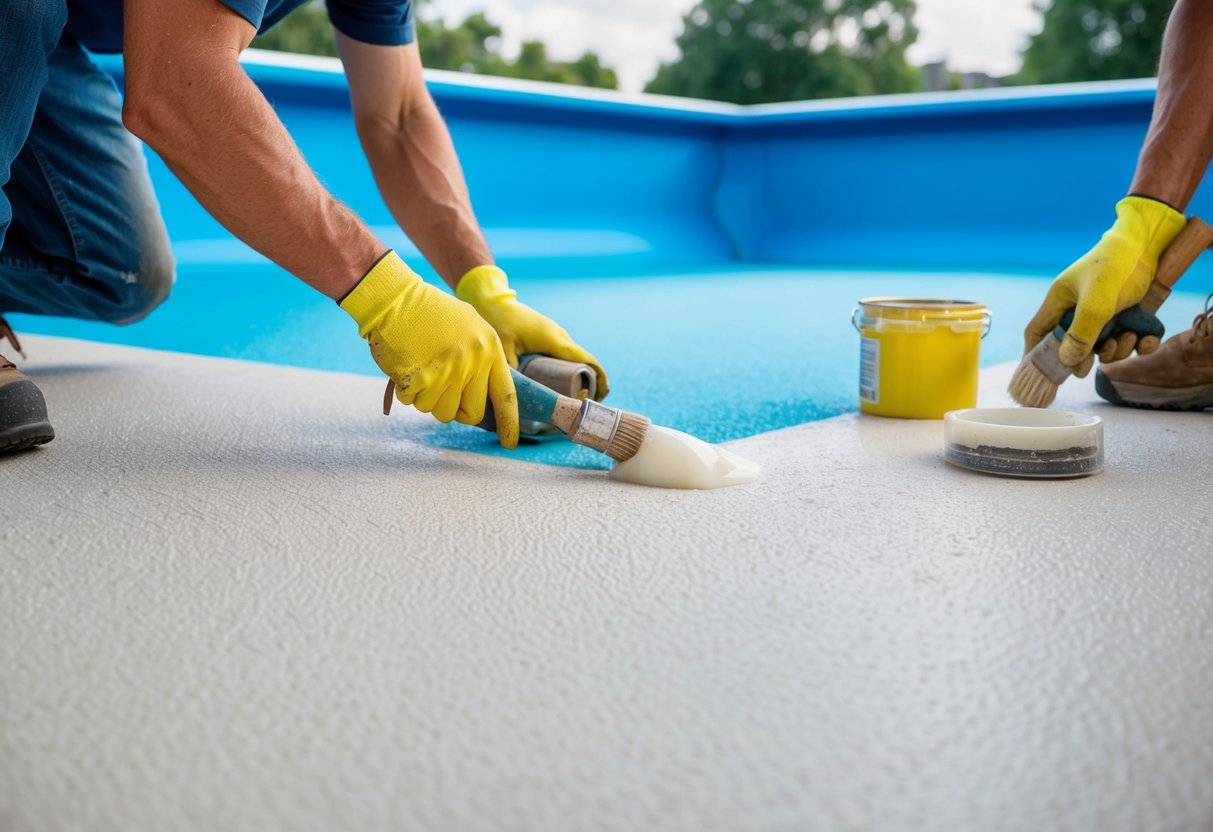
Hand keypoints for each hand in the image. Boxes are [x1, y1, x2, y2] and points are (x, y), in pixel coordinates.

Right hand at [341, 252, 518, 447]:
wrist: (396, 298)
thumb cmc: (430, 313)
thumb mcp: (469, 327)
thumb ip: (480, 358)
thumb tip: (483, 396)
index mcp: (489, 349)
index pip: (506, 395)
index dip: (509, 422)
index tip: (509, 443)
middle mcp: (473, 362)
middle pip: (469, 413)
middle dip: (454, 408)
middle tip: (441, 389)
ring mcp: (448, 372)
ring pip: (439, 411)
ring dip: (426, 398)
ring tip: (421, 368)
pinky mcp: (421, 379)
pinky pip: (413, 403)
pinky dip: (405, 391)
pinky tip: (406, 366)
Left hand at [456, 266, 609, 399]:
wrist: (495, 301)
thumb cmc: (500, 321)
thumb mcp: (504, 348)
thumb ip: (511, 370)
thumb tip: (514, 394)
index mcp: (555, 340)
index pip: (587, 360)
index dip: (599, 378)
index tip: (602, 395)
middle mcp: (561, 337)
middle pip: (585, 361)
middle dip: (592, 382)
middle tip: (585, 404)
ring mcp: (557, 335)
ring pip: (576, 358)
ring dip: (582, 375)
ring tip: (576, 397)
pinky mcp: (551, 336)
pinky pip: (567, 354)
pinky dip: (572, 368)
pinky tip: (563, 382)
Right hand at [1024, 195, 1184, 367]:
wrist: (1148, 243)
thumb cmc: (1114, 265)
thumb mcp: (1096, 300)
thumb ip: (1081, 332)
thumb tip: (1067, 361)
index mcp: (1060, 302)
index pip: (1037, 332)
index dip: (1034, 353)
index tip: (1039, 373)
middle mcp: (1079, 310)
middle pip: (1072, 346)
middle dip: (1083, 358)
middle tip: (1091, 365)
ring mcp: (1104, 314)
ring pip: (1102, 346)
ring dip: (1116, 350)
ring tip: (1127, 337)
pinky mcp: (1128, 316)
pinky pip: (1130, 341)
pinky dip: (1140, 344)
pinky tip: (1145, 337)